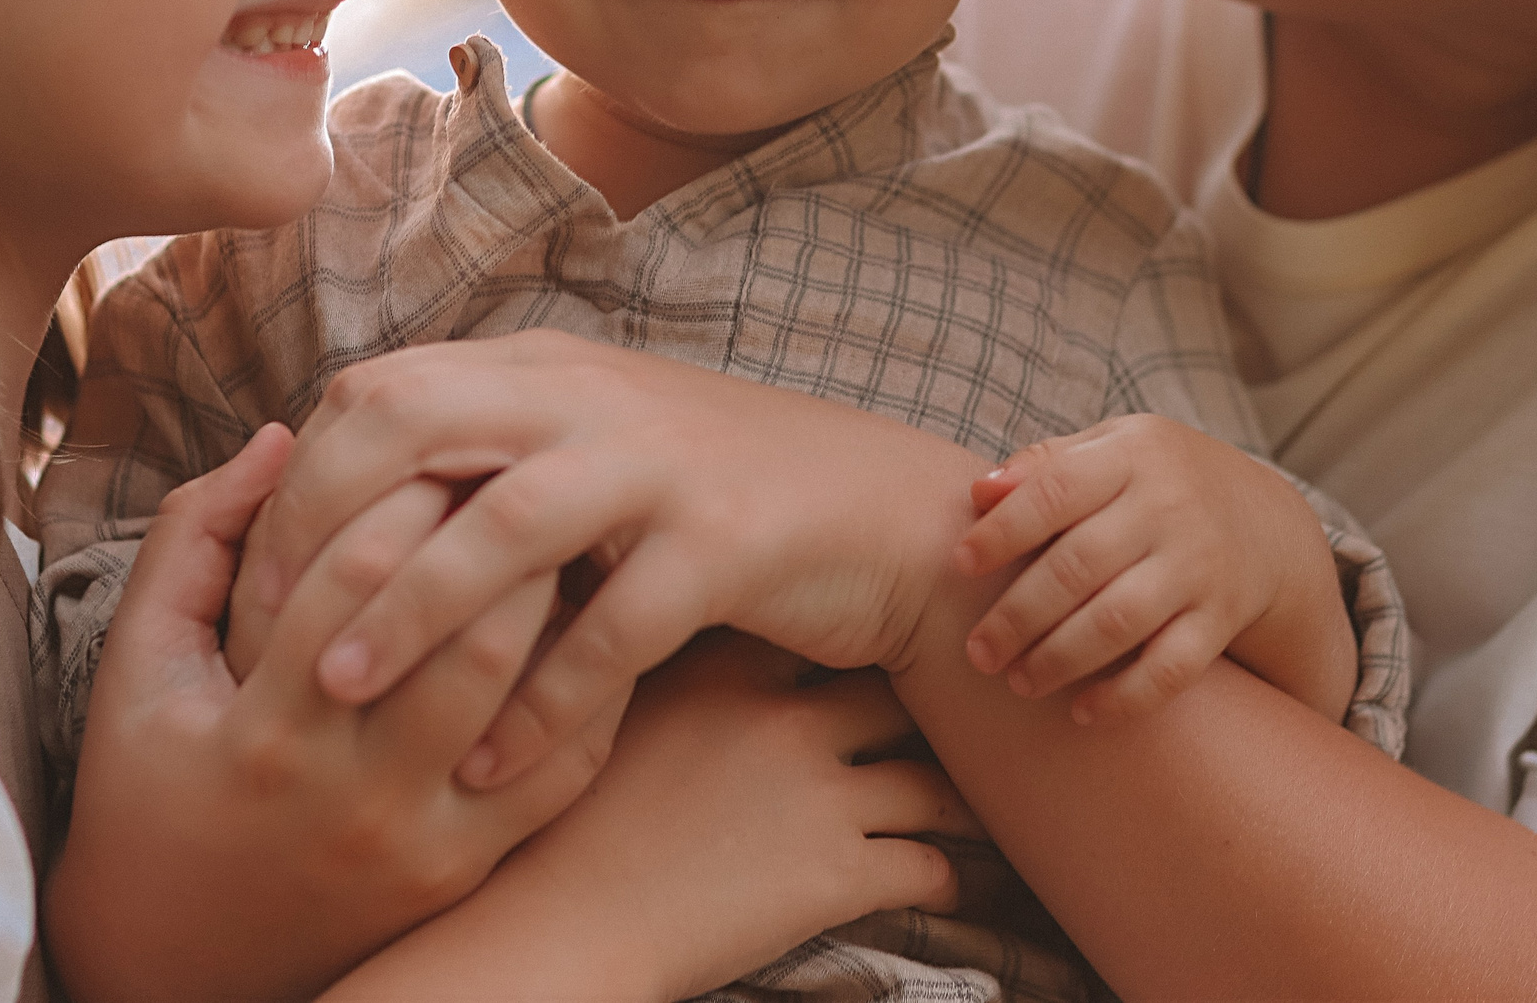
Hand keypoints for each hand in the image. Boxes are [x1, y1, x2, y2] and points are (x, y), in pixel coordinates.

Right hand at [43, 424, 624, 1002]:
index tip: (436, 441)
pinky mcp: (470, 870)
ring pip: (529, 697)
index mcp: (264, 731)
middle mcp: (353, 793)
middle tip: (523, 467)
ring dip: (555, 599)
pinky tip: (581, 618)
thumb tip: (280, 436)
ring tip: (559, 524)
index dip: (407, 492)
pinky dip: (586, 685)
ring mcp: (424, 840)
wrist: (180, 973)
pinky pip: (564, 769)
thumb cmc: (149, 797)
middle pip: (471, 637)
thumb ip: (195, 541)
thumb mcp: (140, 669)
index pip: (357, 580)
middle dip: (505, 537)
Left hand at [230, 331, 985, 792]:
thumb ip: (484, 445)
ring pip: (504, 526)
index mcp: (543, 367)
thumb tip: (337, 481)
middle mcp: (591, 395)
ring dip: (409, 609)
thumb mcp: (587, 439)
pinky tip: (488, 766)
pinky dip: (542, 701)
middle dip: (325, 534)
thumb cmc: (708, 491)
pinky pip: (613, 628)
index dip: (297, 483)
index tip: (255, 582)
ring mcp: (661, 465)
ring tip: (340, 690)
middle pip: (414, 429)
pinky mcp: (726, 543)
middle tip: (273, 637)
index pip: (377, 392)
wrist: (881, 509)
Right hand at [324, 632, 976, 1002]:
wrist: (551, 928)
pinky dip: (962, 871)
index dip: (866, 621)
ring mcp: (817, 791)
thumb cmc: (544, 829)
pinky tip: (967, 877)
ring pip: (934, 778)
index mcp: (720, 661)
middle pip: (895, 687)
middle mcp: (782, 714)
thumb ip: (623, 650)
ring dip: (965, 791)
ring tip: (992, 794)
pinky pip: (934, 864)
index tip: (896, 623)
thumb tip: (635, 609)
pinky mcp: (838, 872)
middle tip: (973, 696)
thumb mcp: (581, 707)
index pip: (825, 621)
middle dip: (935, 695)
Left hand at [954, 415, 1354, 724]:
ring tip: (1017, 682)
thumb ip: (1047, 465)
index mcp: (1134, 455)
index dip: (1003, 531)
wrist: (1268, 523)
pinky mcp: (1222, 618)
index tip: (959, 565)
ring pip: (1119, 622)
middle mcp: (1170, 508)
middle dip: (1018, 615)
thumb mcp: (1112, 449)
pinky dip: (1126, 697)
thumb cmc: (1157, 483)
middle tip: (976, 652)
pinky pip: (1172, 668)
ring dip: (1059, 659)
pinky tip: (1082, 712)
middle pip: (1079, 566)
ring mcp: (1200, 566)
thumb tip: (979, 492)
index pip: (1057, 490)